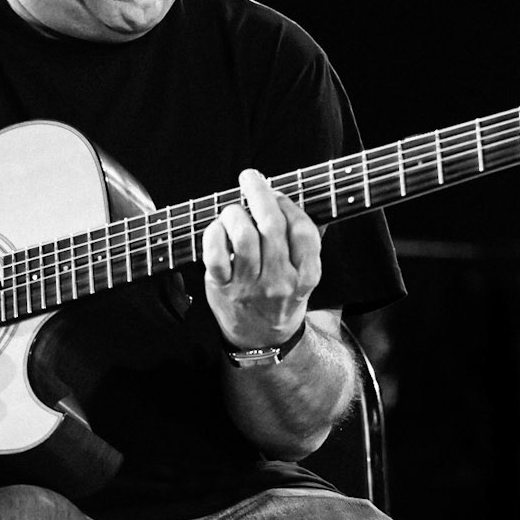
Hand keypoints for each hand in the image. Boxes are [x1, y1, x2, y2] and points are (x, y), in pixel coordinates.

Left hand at [201, 168, 321, 348]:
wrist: (261, 340)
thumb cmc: (281, 300)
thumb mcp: (304, 277)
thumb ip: (305, 243)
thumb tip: (292, 200)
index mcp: (304, 276)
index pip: (303, 231)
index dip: (289, 205)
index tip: (278, 194)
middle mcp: (279, 282)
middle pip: (272, 226)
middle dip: (259, 193)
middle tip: (250, 178)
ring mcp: (249, 286)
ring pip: (243, 236)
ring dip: (236, 212)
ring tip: (233, 209)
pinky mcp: (223, 288)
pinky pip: (216, 255)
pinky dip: (214, 234)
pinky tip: (217, 228)